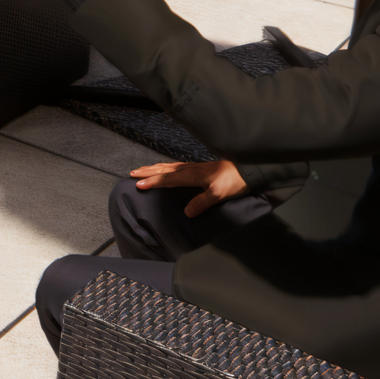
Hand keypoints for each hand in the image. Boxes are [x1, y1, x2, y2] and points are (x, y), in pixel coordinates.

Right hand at [130, 159, 248, 217]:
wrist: (247, 169)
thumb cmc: (234, 181)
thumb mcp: (219, 194)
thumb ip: (202, 202)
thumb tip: (186, 212)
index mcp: (191, 175)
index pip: (167, 179)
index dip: (152, 182)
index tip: (138, 185)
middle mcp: (189, 169)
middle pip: (163, 170)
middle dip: (147, 172)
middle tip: (132, 174)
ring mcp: (193, 167)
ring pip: (168, 167)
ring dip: (153, 168)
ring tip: (141, 170)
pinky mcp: (198, 168)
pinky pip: (175, 166)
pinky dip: (165, 167)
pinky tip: (164, 168)